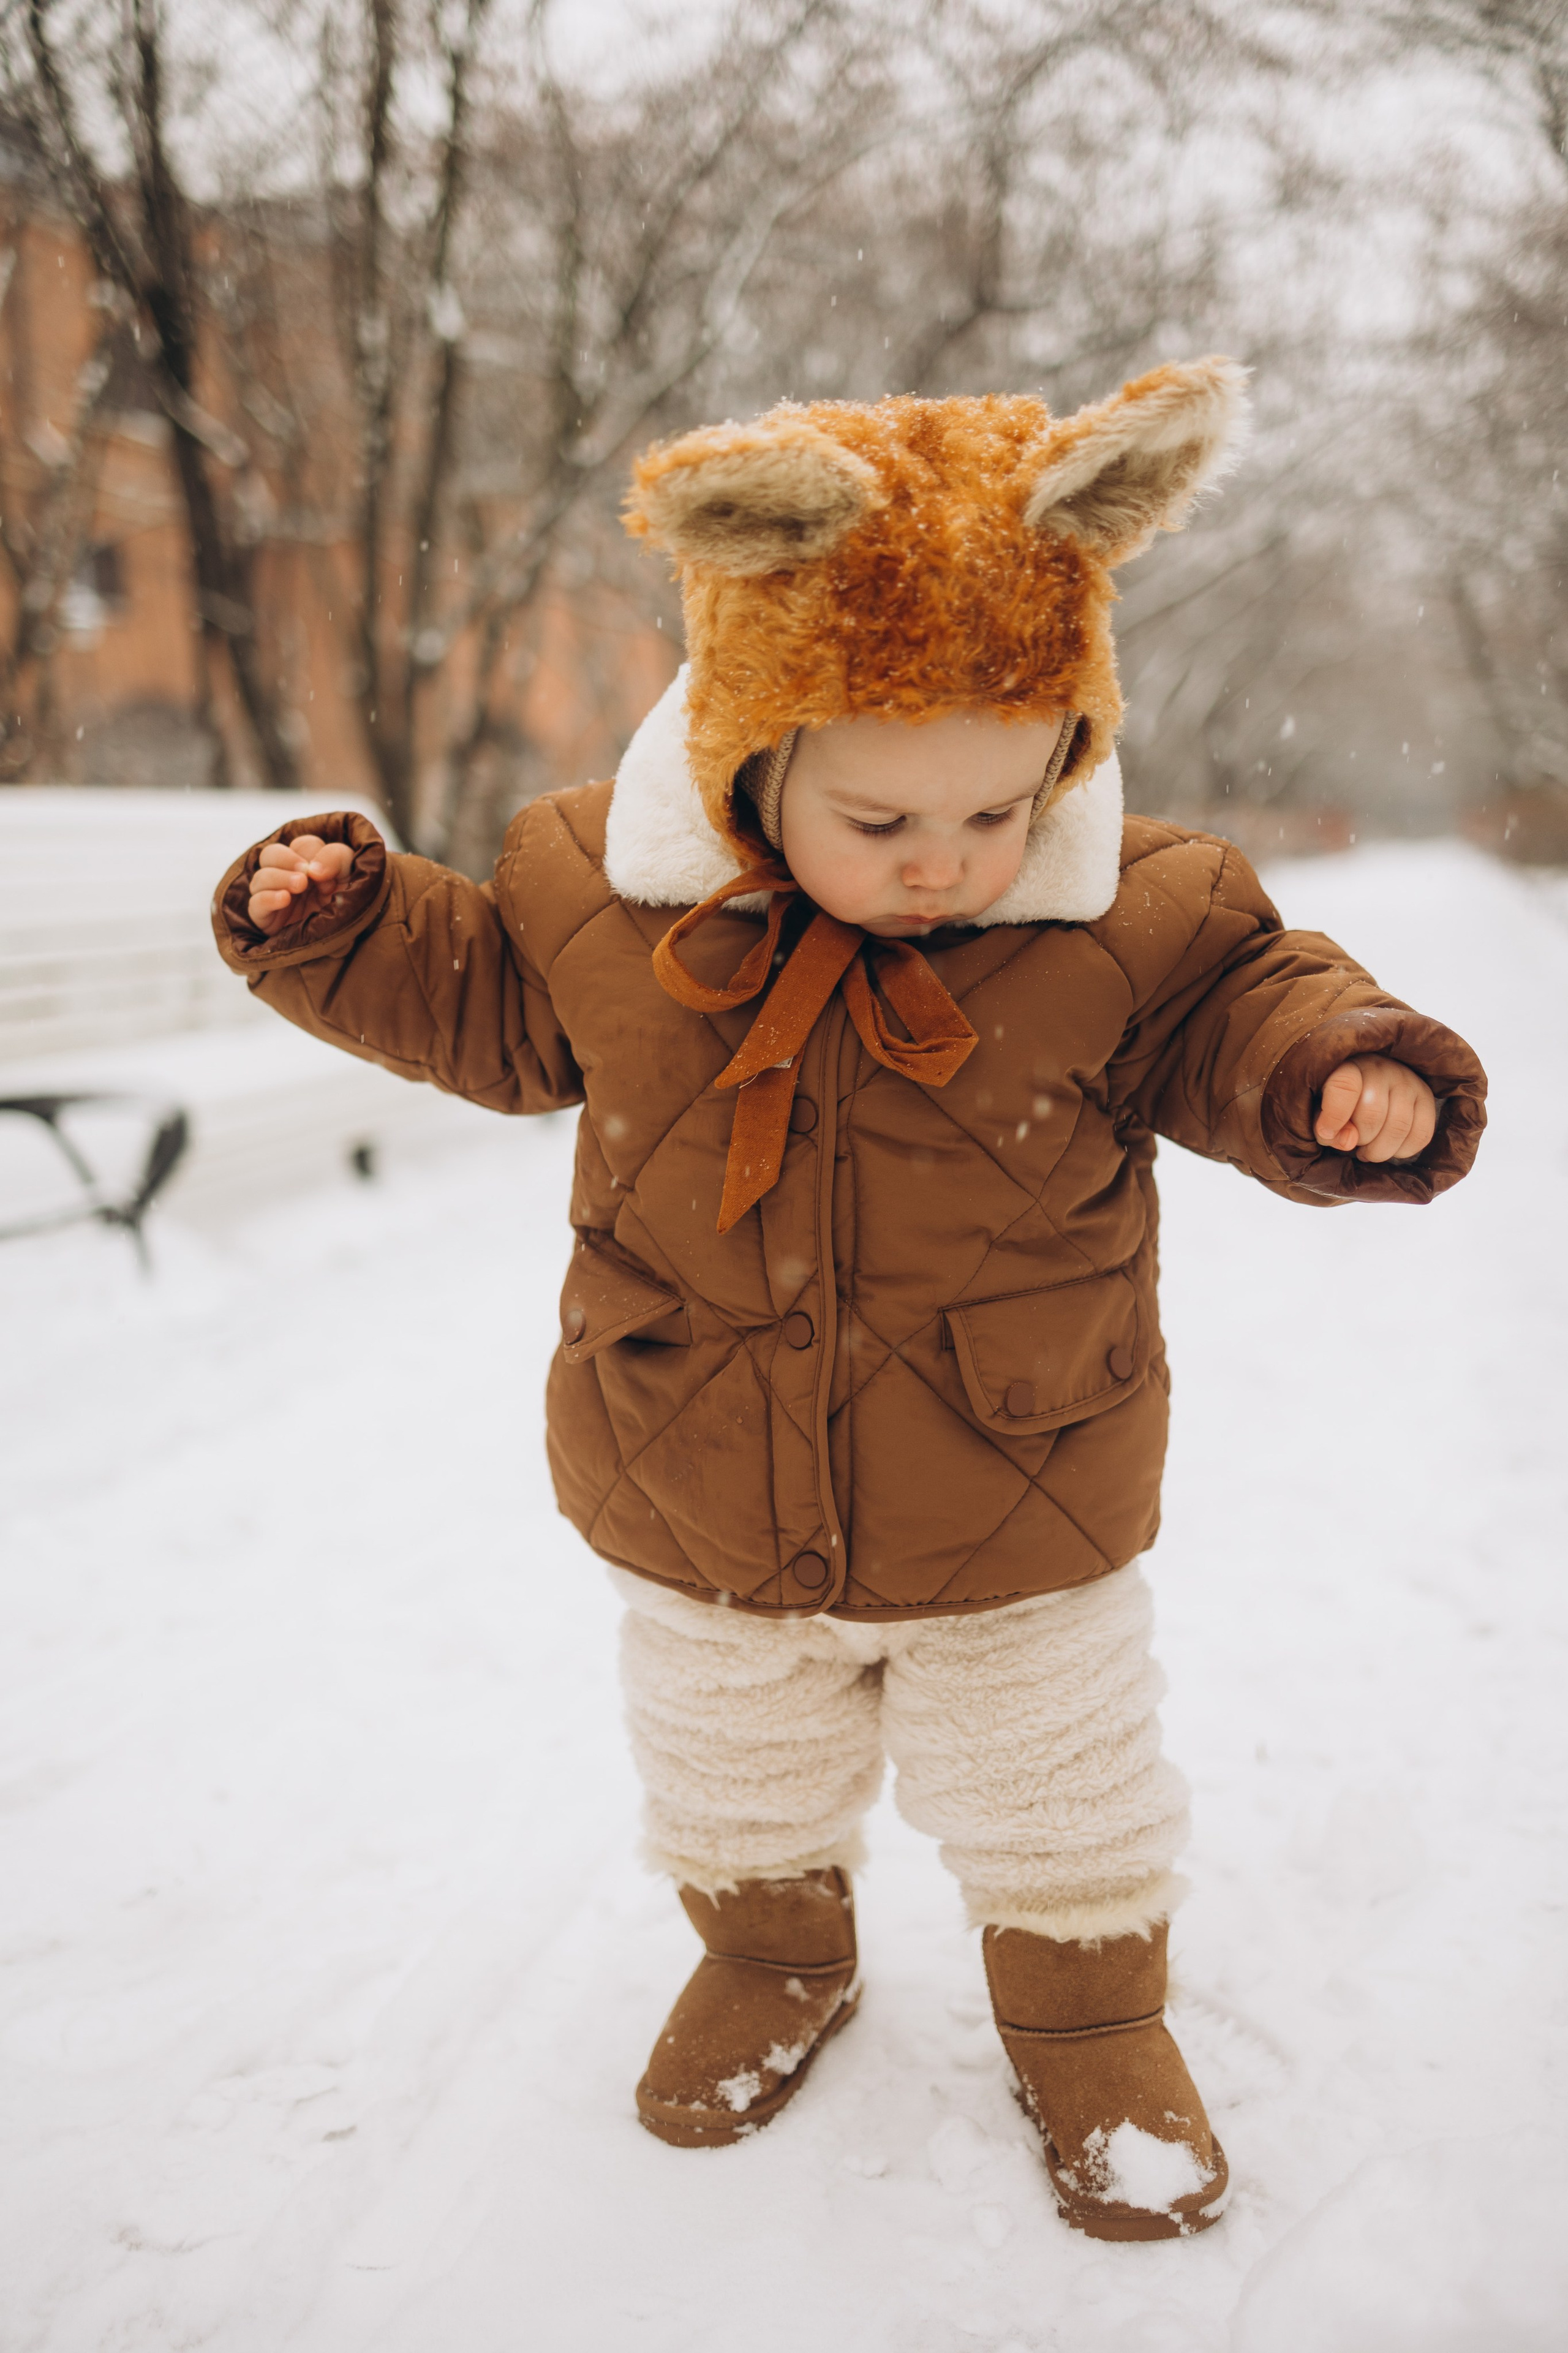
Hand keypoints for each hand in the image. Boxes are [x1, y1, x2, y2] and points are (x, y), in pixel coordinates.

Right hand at [247, 834, 353, 935]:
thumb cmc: (350, 905)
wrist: (349, 941)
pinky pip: (255, 904)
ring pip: (260, 878)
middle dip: (286, 859)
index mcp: (308, 865)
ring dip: (279, 877)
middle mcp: (288, 878)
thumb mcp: (351, 874)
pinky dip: (267, 898)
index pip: (300, 845)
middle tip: (305, 875)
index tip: (327, 874)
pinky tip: (284, 899)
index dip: (312, 853)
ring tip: (300, 886)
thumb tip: (311, 868)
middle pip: (270, 854)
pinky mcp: (266, 919)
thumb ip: (336, 857)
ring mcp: (274, 898)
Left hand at [1314, 1054, 1436, 1162]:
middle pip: (1373, 1114)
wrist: (1373, 1083)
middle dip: (1361, 1138)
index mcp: (1349, 1066)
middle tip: (1356, 1143)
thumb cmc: (1342, 1101)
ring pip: (1399, 1127)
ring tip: (1369, 1151)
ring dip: (1380, 1150)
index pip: (1345, 1086)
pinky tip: (1390, 1148)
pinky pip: (1422, 1134)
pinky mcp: (1426, 1097)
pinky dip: (1403, 1151)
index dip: (1335, 1116)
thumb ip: (1328, 1131)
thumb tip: (1350, 1142)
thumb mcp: (1323, 1113)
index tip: (1327, 1132)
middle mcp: (1382, 1069)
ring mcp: (1408, 1081)